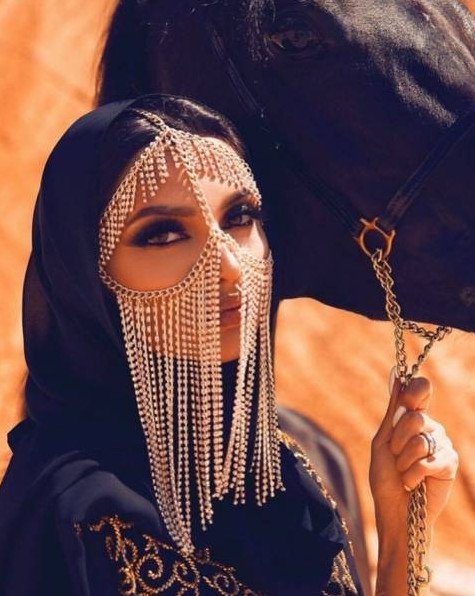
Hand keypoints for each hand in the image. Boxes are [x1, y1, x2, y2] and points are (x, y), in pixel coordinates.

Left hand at [370, 370, 458, 533]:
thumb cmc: (385, 476)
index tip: (405, 402)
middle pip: (415, 417)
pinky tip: (413, 484)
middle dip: (397, 441)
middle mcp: (431, 427)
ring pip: (420, 440)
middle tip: (395, 456)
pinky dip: (412, 475)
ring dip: (403, 461)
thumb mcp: (383, 441)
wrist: (394, 509)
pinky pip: (428, 460)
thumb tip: (397, 378)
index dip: (414, 390)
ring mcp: (443, 444)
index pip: (421, 389)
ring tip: (404, 472)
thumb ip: (392, 412)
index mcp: (413, 417)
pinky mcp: (450, 463)